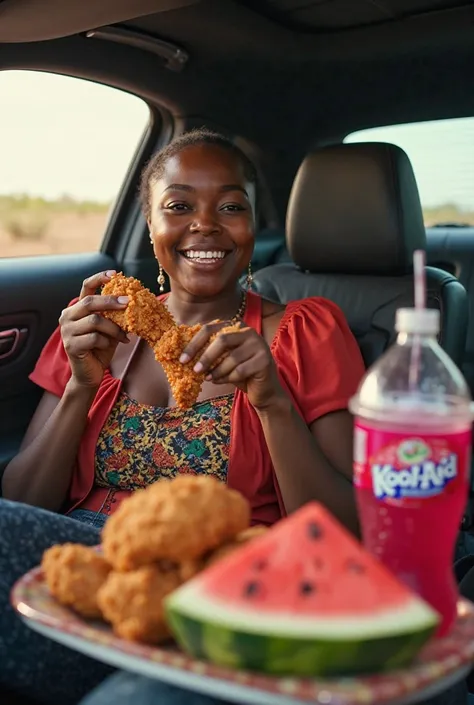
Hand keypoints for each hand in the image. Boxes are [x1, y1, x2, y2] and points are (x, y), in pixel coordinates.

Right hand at [59, 271, 129, 388]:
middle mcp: (67, 316)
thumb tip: (133, 300)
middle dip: (111, 301)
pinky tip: (110, 346)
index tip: (115, 274)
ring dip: (113, 328)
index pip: (85, 287)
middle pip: (90, 302)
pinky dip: (107, 341)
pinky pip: (94, 338)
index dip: (99, 278)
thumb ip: (115, 315)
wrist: (90, 374)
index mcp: (76, 309)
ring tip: (124, 335)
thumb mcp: (110, 328)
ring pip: (94, 320)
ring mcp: (67, 331)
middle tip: (129, 303)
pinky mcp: (71, 345)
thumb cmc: (100, 349)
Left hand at [180, 322, 285, 410]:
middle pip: (221, 340)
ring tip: (209, 379)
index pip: (209, 329)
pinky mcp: (264, 360)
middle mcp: (248, 332)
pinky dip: (227, 378)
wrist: (263, 390)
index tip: (182, 359)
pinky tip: (221, 381)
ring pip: (231, 358)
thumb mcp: (221, 359)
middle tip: (195, 371)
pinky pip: (240, 370)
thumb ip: (208, 352)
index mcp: (235, 326)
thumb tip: (183, 356)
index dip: (194, 344)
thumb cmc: (238, 373)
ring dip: (216, 371)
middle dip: (205, 357)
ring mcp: (259, 345)